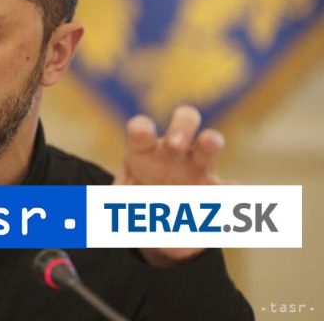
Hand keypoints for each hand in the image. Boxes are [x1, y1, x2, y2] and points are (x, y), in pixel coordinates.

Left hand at [114, 105, 225, 266]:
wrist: (157, 223)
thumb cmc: (133, 203)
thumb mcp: (119, 208)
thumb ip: (117, 211)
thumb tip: (111, 218)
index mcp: (144, 150)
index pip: (141, 130)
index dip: (142, 128)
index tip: (141, 132)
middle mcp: (173, 150)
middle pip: (183, 121)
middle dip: (180, 128)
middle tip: (174, 144)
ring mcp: (197, 166)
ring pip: (209, 144)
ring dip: (210, 142)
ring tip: (210, 143)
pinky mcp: (217, 189)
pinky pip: (230, 188)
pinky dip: (232, 194)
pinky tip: (233, 199)